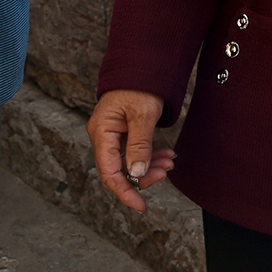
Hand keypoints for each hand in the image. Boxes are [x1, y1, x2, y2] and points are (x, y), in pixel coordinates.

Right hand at [89, 89, 175, 212]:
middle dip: (143, 176)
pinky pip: (135, 153)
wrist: (143, 65)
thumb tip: (137, 175)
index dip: (125, 192)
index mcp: (102, 133)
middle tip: (165, 172)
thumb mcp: (143, 115)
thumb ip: (139, 146)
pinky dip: (150, 156)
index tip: (141, 206)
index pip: (109, 173)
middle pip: (119, 170)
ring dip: (149, 166)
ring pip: (129, 163)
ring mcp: (113, 136)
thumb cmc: (140, 86)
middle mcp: (104, 137)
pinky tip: (166, 156)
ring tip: (169, 161)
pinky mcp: (124, 134)